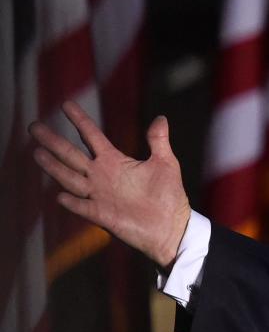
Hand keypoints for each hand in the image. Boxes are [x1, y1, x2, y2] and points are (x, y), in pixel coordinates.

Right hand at [29, 101, 190, 268]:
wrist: (171, 227)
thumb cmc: (168, 196)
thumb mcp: (165, 163)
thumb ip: (158, 141)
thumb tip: (161, 118)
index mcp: (115, 162)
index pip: (92, 136)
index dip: (80, 120)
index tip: (66, 104)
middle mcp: (102, 176)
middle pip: (72, 155)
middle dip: (54, 141)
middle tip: (34, 127)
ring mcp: (100, 195)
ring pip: (71, 178)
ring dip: (54, 167)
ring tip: (37, 152)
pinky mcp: (103, 215)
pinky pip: (83, 207)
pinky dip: (73, 202)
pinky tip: (60, 195)